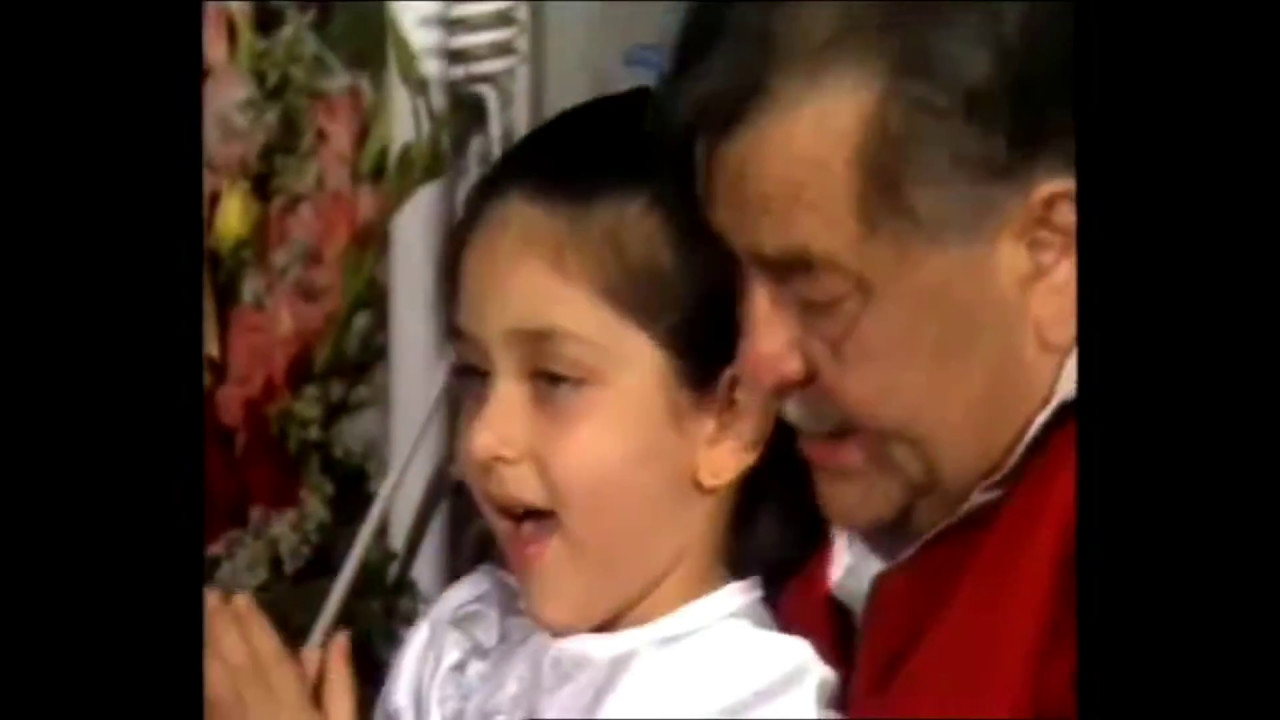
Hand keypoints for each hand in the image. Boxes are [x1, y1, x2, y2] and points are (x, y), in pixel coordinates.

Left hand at [205, 589, 356, 719]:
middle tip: (212, 593)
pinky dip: (205, 671)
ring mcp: (232, 718)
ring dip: (209, 644)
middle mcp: (257, 706)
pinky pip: (209, 695)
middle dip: (223, 625)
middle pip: (236, 661)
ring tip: (206, 614)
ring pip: (215, 676)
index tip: (241, 595)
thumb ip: (340, 681)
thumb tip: (341, 636)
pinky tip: (204, 654)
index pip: (269, 654)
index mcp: (293, 701)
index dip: (254, 623)